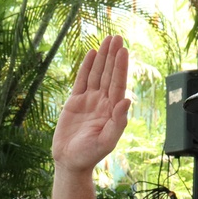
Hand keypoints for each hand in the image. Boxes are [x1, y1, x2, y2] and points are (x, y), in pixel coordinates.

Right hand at [51, 35, 130, 173]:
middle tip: (117, 37)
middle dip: (113, 56)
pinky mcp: (75, 102)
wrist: (70, 161)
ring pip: (97, 74)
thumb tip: (127, 101)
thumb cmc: (89, 155)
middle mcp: (102, 102)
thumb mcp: (106, 141)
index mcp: (111, 110)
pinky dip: (86, 67)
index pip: (117, 84)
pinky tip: (91, 54)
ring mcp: (89, 101)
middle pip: (109, 74)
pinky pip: (81, 80)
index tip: (123, 50)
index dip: (120, 67)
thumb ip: (118, 122)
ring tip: (107, 39)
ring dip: (102, 57)